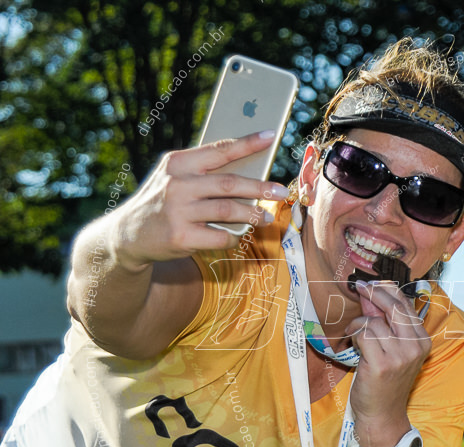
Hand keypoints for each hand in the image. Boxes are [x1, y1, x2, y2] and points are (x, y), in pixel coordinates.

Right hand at [115, 131, 288, 270]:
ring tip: (267, 217)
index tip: (271, 136)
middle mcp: (177, 184)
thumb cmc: (161, 203)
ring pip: (228, 210)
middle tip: (281, 191)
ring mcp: (178, 211)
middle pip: (229, 183)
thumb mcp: (174, 179)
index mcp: (177, 163)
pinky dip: (233, 236)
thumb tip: (249, 169)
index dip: (247, 143)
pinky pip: (220, 236)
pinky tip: (237, 235)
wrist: (126, 235)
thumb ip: (203, 172)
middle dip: (260, 187)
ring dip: (253, 214)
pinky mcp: (180, 237)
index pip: (219, 150)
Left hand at [345, 280, 431, 446]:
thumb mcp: (392, 349)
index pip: (406, 305)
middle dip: (374, 292)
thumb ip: (385, 323)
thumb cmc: (385, 382)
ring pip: (374, 322)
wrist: (383, 414)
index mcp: (422, 340)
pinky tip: (352, 344)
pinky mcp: (383, 364)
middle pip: (393, 306)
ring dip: (358, 325)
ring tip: (354, 336)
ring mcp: (401, 356)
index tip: (371, 283)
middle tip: (359, 288)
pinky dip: (354, 335)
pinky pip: (364, 335)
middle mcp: (416, 346)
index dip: (387, 290)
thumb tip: (371, 296)